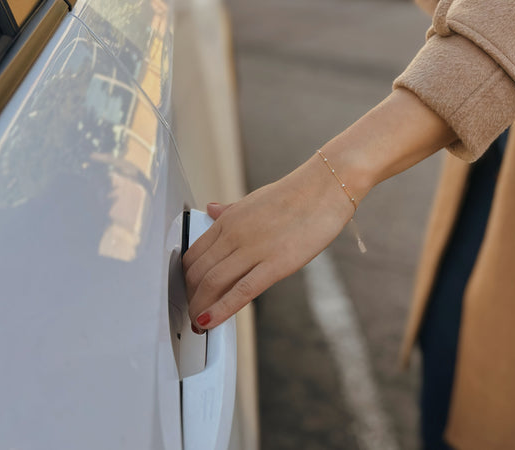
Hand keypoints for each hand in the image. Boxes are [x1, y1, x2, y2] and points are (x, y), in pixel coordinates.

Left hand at [182, 89, 454, 330]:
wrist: (329, 184)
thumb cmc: (298, 193)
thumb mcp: (255, 199)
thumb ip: (230, 210)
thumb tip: (212, 209)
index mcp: (229, 219)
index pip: (193, 254)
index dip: (185, 278)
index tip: (187, 291)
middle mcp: (235, 234)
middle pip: (197, 272)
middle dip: (190, 297)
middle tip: (190, 313)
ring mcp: (254, 249)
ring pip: (212, 283)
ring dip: (200, 307)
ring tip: (198, 323)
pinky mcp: (276, 263)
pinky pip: (241, 291)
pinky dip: (221, 309)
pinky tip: (209, 322)